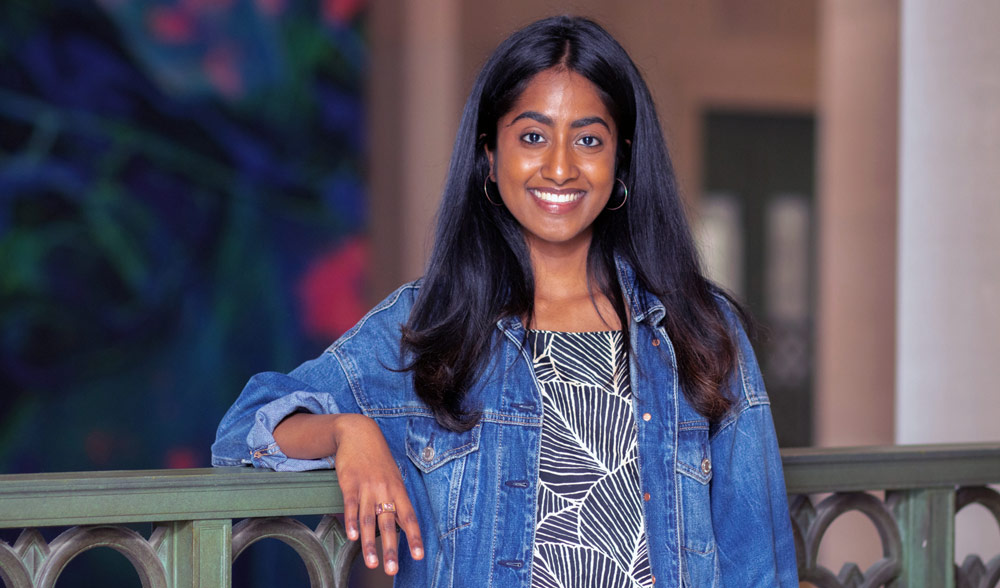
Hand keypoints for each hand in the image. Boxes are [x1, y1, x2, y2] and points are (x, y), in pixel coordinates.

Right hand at [330, 414, 423, 574]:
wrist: (359, 434)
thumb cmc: (378, 460)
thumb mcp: (393, 478)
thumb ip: (396, 502)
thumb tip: (403, 526)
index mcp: (399, 490)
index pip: (409, 518)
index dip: (414, 537)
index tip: (419, 555)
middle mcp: (385, 490)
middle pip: (389, 523)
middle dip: (391, 548)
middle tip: (392, 569)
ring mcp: (368, 487)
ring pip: (369, 519)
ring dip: (370, 543)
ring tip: (372, 562)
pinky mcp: (350, 484)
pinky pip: (352, 506)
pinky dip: (352, 522)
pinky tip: (352, 537)